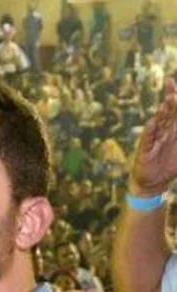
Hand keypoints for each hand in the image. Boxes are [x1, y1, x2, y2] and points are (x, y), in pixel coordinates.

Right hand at [130, 78, 176, 195]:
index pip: (176, 109)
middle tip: (172, 89)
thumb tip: (167, 122)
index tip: (171, 81)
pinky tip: (153, 123)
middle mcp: (164, 130)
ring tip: (166, 103)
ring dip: (163, 113)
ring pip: (159, 123)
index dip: (174, 94)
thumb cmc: (171, 165)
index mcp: (175, 128)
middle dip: (171, 99)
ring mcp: (154, 138)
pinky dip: (150, 131)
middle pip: (168, 111)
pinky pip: (148, 138)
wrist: (154, 182)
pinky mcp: (145, 150)